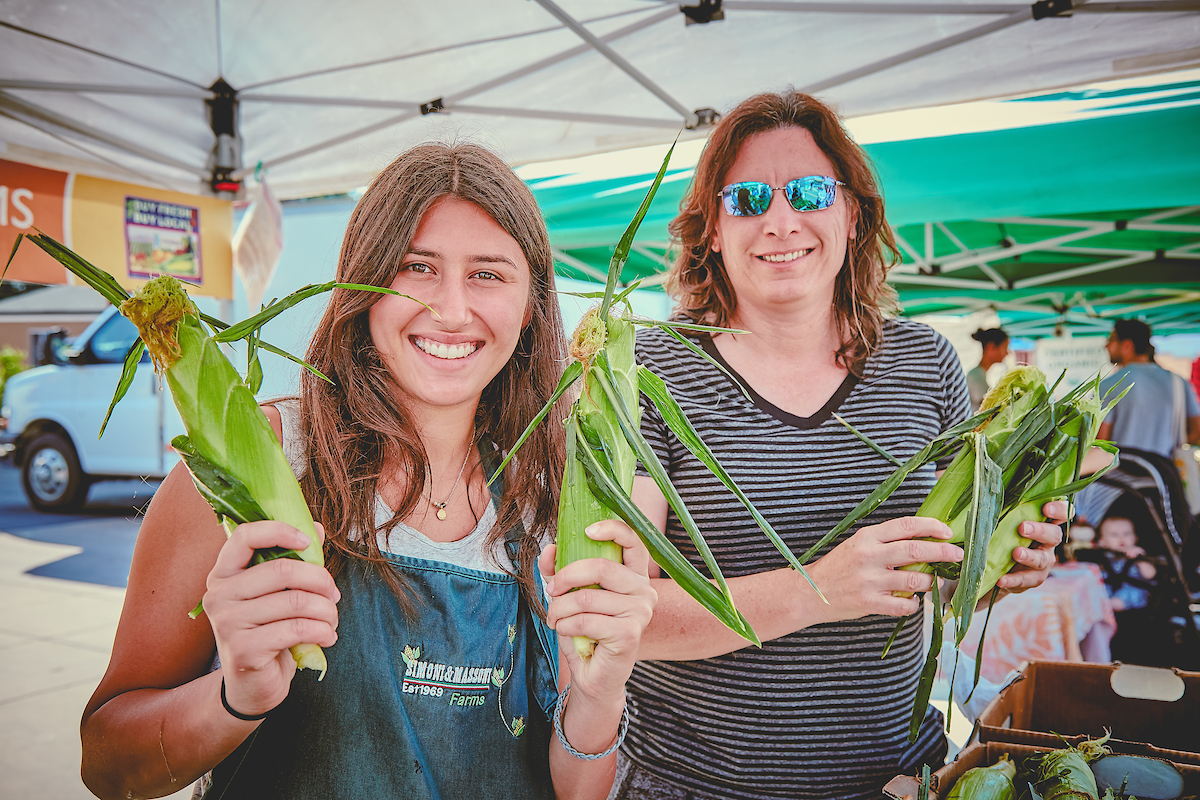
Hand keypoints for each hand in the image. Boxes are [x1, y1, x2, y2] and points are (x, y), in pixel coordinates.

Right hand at [203, 521, 338, 717]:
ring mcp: (227, 623)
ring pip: (296, 602)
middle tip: (333, 595)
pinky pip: (297, 629)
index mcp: (224, 573)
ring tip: (331, 619)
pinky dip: (323, 632)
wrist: (252, 685)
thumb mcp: (278, 593)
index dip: (280, 531)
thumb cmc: (267, 630)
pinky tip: (327, 637)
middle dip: (321, 581)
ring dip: (327, 611)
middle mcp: (218, 594)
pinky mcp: (244, 650)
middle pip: (283, 569)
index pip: (244, 536)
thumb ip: (294, 560)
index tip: (307, 542)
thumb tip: (315, 526)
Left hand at [541, 520, 656, 702]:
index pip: (633, 540)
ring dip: (559, 609)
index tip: (587, 531)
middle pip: (601, 567)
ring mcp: (640, 612)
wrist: (593, 676)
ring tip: (555, 618)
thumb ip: (558, 571)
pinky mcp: (630, 634)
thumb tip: (548, 550)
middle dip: (566, 578)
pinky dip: (566, 626)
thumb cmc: (586, 632)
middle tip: (551, 591)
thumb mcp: (568, 596)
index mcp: (634, 575)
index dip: (612, 529)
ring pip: (587, 597)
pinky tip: (566, 632)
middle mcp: (644, 590)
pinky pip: (586, 621)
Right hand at [808, 516, 961, 622]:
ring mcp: (870, 581)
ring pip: (915, 581)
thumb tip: (923, 539)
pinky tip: (912, 602)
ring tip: (932, 582)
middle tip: (958, 555)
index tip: (947, 532)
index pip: (906, 526)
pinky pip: (904, 606)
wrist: (810, 592)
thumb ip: (885, 541)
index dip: (931, 526)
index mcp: (867, 537)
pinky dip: (914, 605)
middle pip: (916, 551)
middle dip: (943, 552)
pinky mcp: (869, 603)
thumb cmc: (838, 567)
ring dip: (929, 582)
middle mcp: (869, 556)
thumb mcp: (858, 544)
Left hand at [995, 499, 1065, 592]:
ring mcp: (1043, 561)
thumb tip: (988, 494)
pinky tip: (1001, 579)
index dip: (1059, 509)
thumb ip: (1005, 511)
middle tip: (1022, 527)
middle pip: (1054, 535)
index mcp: (1044, 523)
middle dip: (1040, 530)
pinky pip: (1027, 580)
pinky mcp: (1033, 579)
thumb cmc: (1002, 535)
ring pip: (1042, 559)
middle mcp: (1048, 542)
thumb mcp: (1004, 522)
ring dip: (1029, 556)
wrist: (996, 568)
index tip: (1046, 508)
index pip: (1062, 513)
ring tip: (1015, 553)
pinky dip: (1013, 580)